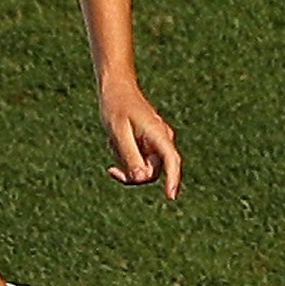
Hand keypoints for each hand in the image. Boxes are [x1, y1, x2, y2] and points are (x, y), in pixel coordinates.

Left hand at [100, 79, 181, 198]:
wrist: (116, 89)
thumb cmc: (116, 106)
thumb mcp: (118, 131)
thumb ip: (129, 155)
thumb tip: (141, 178)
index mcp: (158, 133)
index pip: (171, 160)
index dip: (172, 179)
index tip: (170, 196)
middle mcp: (162, 140)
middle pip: (153, 171)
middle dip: (132, 174)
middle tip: (112, 171)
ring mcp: (156, 143)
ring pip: (144, 168)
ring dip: (125, 163)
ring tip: (113, 142)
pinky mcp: (148, 146)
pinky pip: (137, 162)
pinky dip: (124, 157)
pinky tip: (115, 142)